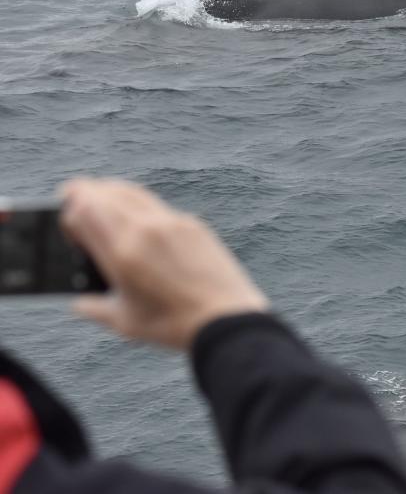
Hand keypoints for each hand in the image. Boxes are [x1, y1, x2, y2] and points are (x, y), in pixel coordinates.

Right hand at [61, 178, 268, 350]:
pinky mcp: (193, 224)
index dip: (68, 210)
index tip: (67, 224)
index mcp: (122, 252)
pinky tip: (137, 221)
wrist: (226, 318)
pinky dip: (139, 206)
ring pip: (132, 192)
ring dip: (111, 194)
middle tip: (74, 203)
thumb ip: (94, 308)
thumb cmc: (173, 324)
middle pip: (104, 191)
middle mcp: (146, 229)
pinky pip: (157, 205)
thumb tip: (79, 303)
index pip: (84, 208)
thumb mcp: (125, 321)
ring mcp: (172, 223)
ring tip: (102, 204)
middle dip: (85, 194)